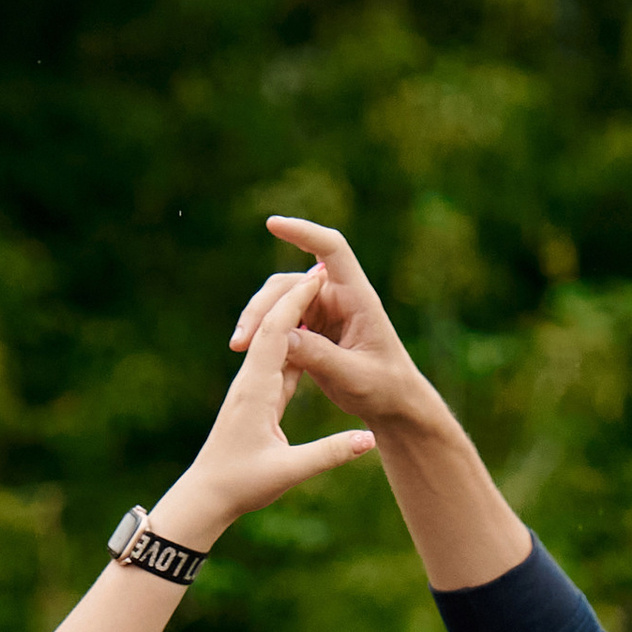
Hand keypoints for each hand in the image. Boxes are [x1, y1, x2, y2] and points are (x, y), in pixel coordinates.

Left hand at [160, 264, 376, 544]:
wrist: (206, 496)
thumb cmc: (241, 485)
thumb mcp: (289, 471)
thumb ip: (330, 453)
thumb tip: (370, 441)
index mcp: (256, 389)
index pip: (278, 332)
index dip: (298, 300)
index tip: (320, 273)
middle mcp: (250, 380)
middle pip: (272, 325)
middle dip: (296, 295)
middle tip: (322, 269)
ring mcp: (251, 387)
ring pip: (274, 341)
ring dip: (294, 314)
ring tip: (317, 292)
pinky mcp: (255, 398)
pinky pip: (277, 362)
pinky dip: (293, 342)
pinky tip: (306, 333)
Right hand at [232, 216, 440, 431]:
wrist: (392, 406)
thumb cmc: (386, 388)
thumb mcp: (355, 376)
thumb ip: (320, 357)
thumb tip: (280, 337)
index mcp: (357, 297)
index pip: (332, 249)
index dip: (304, 232)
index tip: (273, 225)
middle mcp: (337, 297)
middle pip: (291, 284)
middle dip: (263, 306)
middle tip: (241, 341)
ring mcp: (322, 312)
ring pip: (279, 303)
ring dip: (258, 322)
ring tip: (240, 349)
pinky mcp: (310, 330)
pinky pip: (279, 324)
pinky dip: (264, 337)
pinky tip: (252, 359)